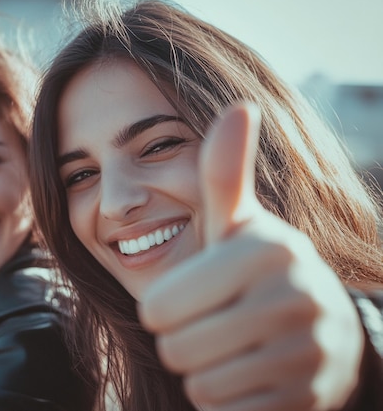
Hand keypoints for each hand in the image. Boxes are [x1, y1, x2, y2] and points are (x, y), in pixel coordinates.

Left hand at [138, 103, 364, 410]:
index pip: (159, 307)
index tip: (189, 297)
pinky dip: (228, 401)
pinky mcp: (308, 399)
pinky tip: (251, 375)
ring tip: (231, 347)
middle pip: (176, 348)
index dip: (161, 308)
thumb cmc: (259, 270)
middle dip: (181, 341)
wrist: (327, 331)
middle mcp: (294, 298)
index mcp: (266, 251)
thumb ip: (225, 172)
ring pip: (200, 385)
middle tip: (210, 325)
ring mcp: (307, 354)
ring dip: (203, 372)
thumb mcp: (239, 224)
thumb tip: (238, 105)